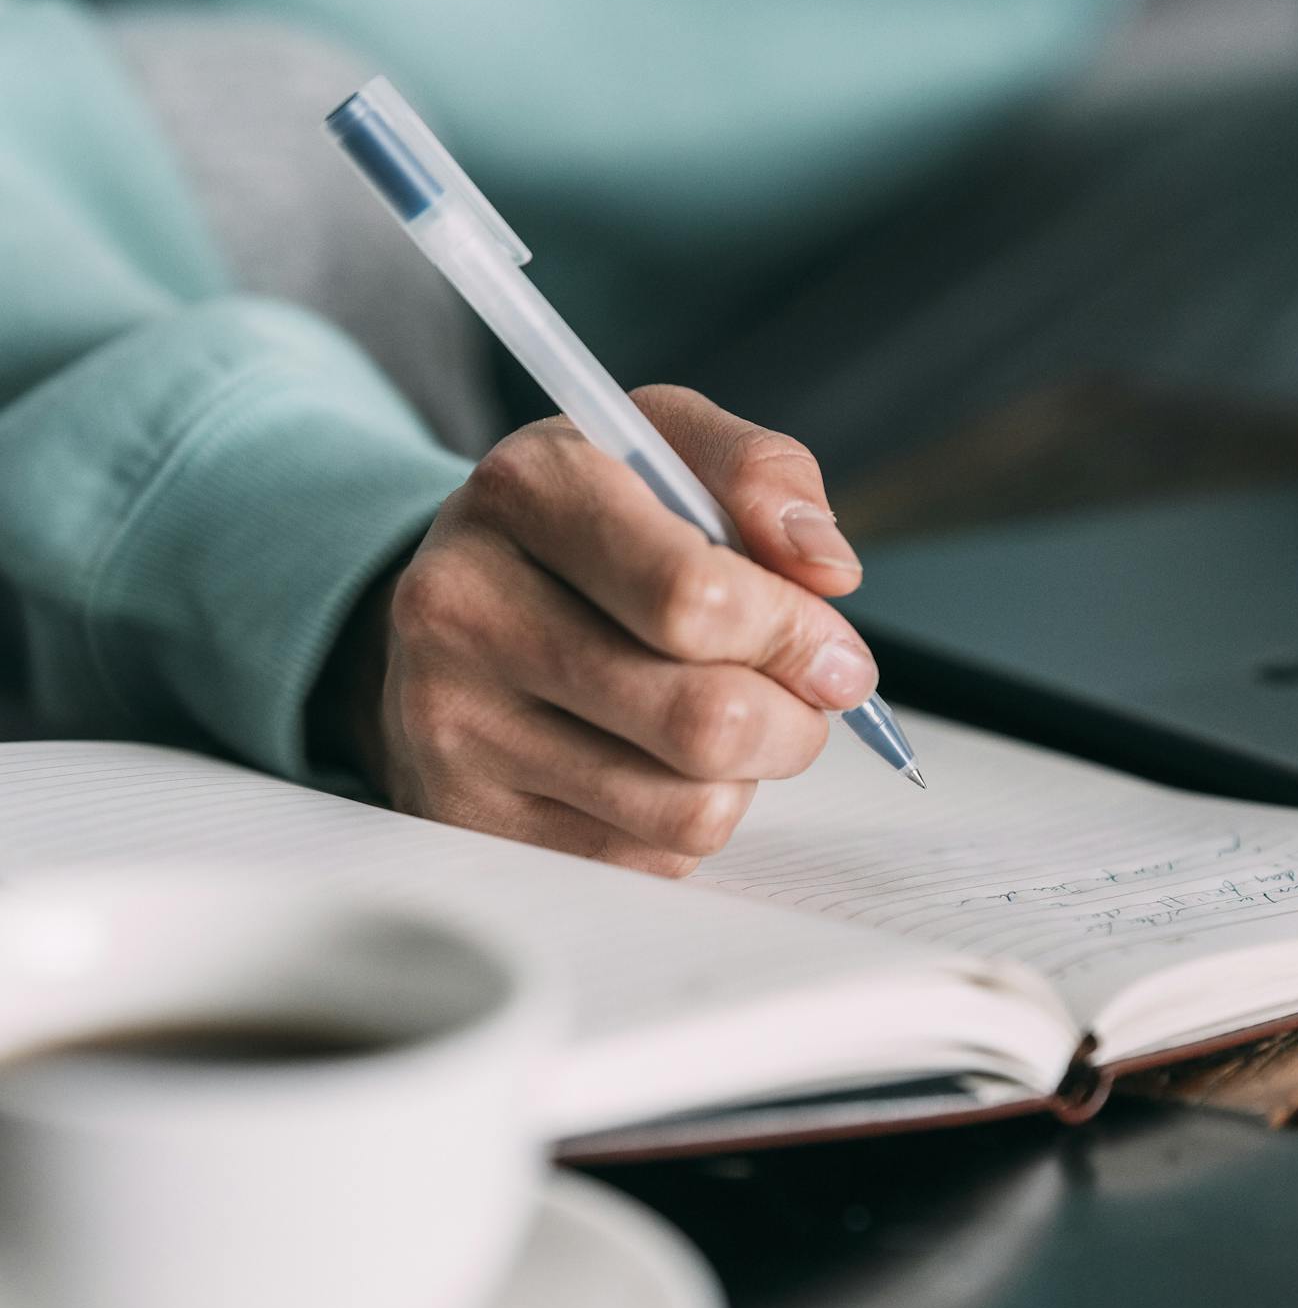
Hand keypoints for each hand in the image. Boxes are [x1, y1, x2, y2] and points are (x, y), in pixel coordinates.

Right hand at [317, 387, 878, 874]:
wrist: (451, 608)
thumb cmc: (585, 526)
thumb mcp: (666, 447)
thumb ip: (762, 474)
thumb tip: (827, 569)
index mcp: (525, 491)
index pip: (692, 597)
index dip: (795, 634)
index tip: (835, 650)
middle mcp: (465, 607)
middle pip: (701, 719)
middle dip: (792, 720)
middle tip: (804, 698)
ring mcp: (454, 725)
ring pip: (687, 808)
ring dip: (746, 776)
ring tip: (721, 723)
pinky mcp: (466, 817)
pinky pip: (648, 860)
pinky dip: (686, 822)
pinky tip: (656, 765)